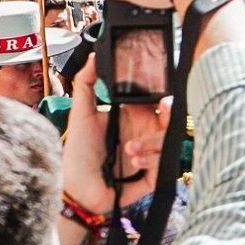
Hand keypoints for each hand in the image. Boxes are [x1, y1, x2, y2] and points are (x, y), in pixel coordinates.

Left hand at [59, 55, 169, 214]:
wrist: (74, 190)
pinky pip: (164, 165)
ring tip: (129, 148)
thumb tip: (94, 55)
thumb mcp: (81, 115)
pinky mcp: (152, 175)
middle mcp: (144, 133)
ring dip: (153, 142)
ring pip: (168, 142)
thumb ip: (86, 83)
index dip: (165, 96)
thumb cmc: (77, 153)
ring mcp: (150, 154)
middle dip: (169, 114)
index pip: (157, 101)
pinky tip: (135, 163)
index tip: (162, 94)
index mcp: (133, 117)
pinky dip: (151, 162)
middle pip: (170, 120)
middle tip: (163, 109)